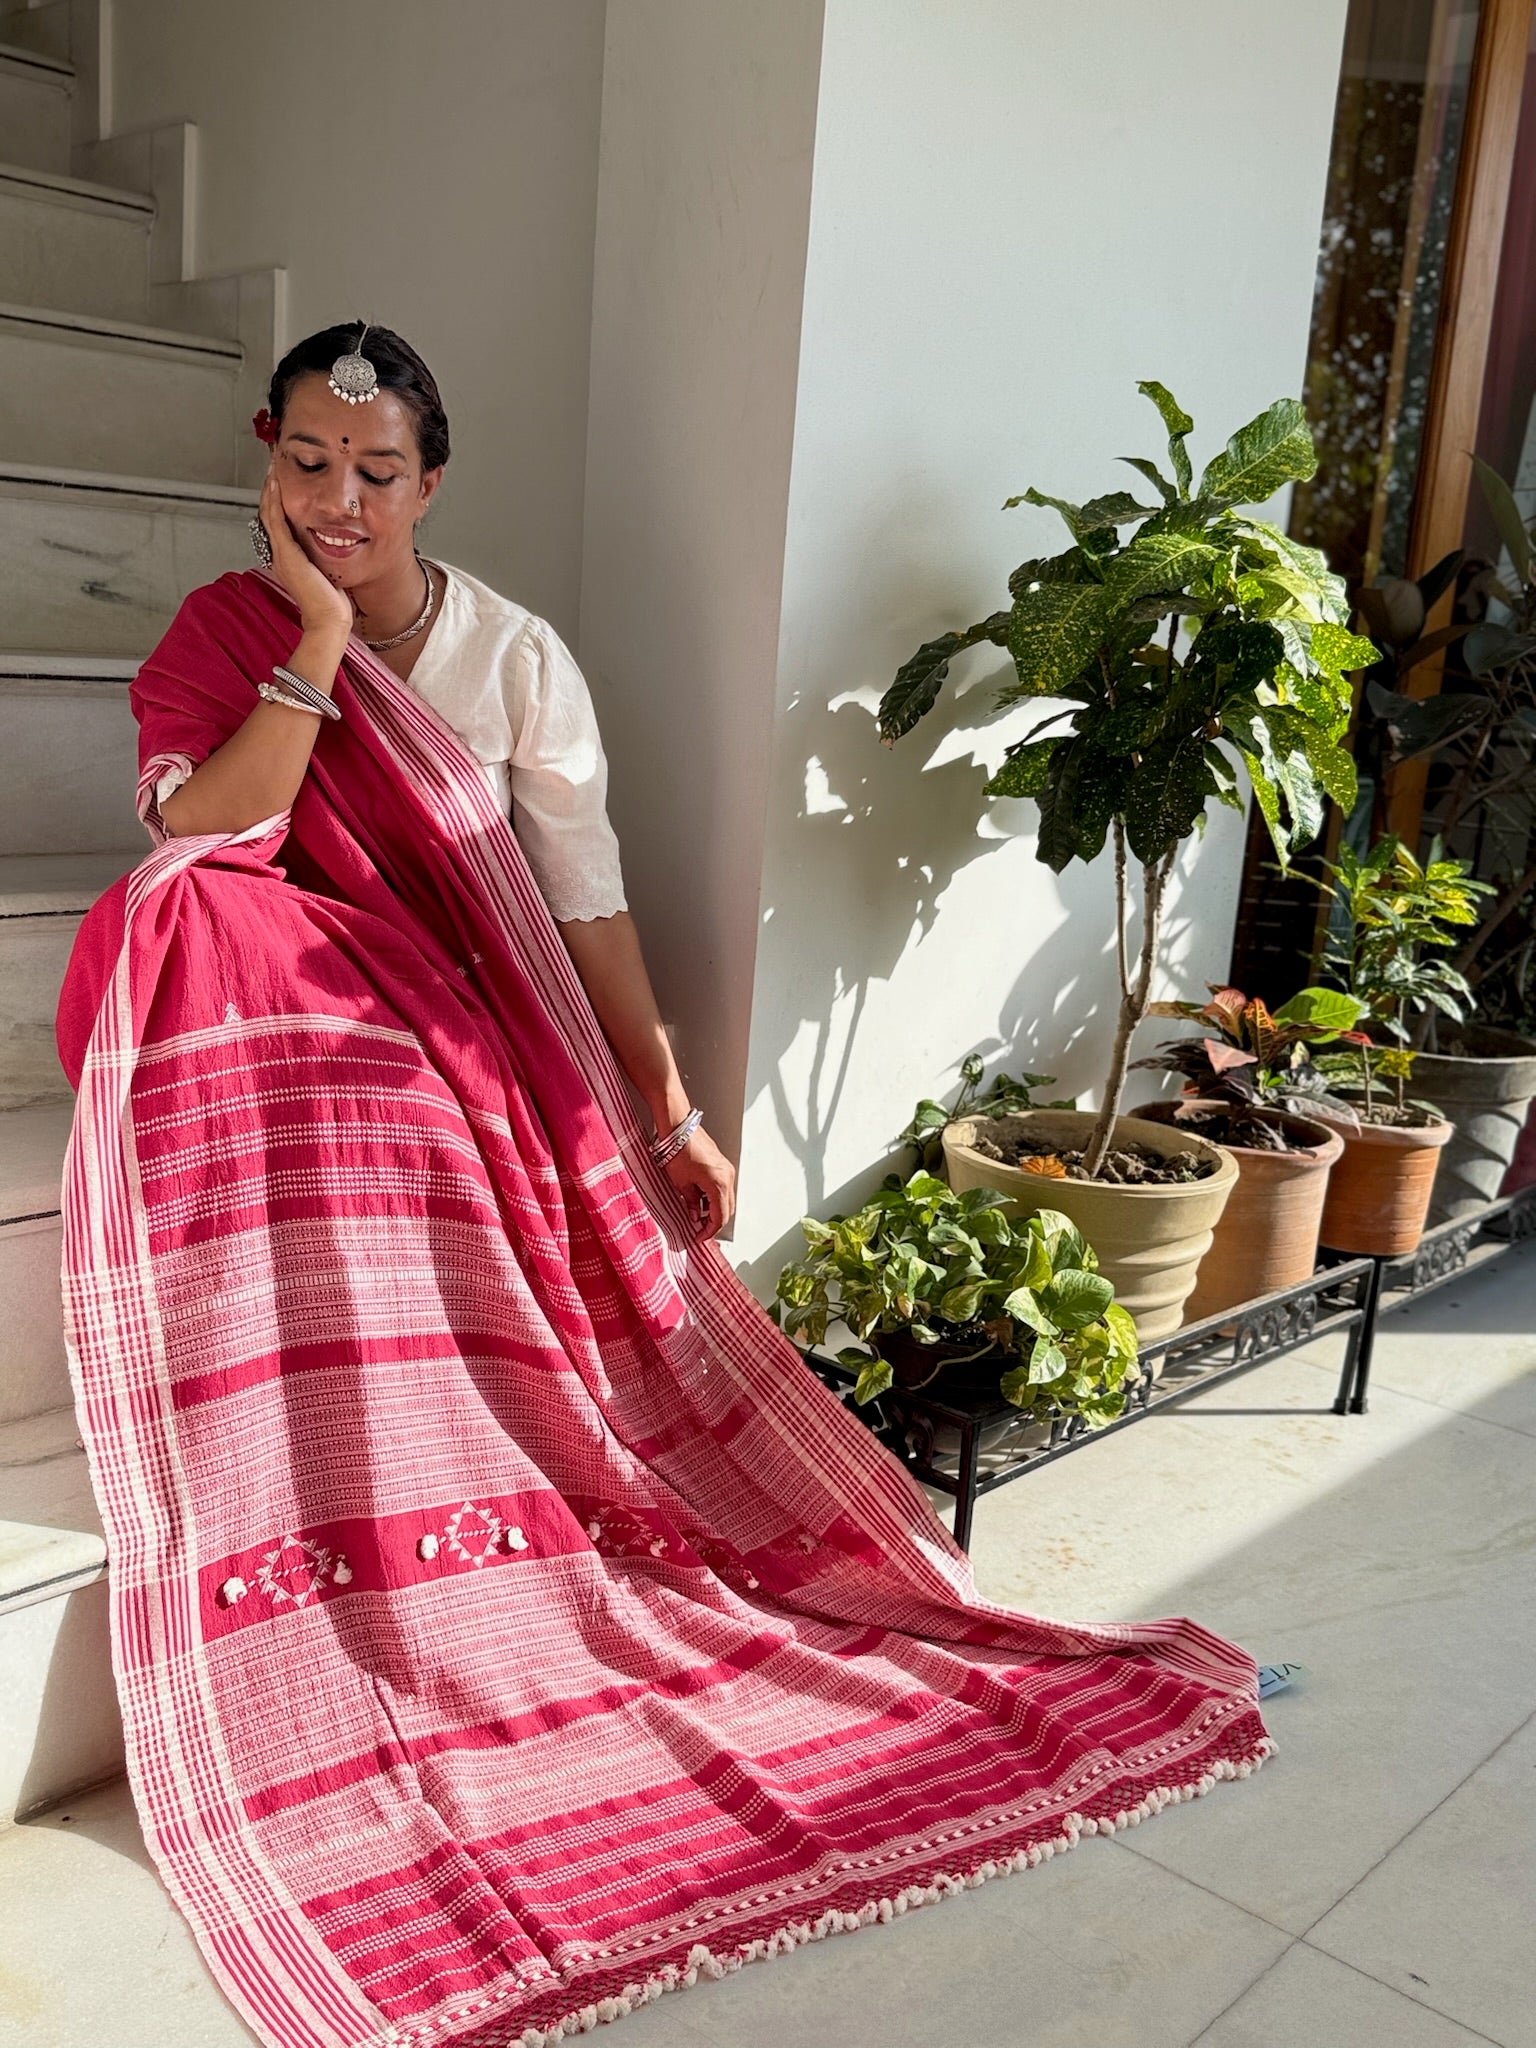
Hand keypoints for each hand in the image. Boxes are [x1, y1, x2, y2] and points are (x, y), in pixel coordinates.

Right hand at [259, 464, 352, 636]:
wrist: (330, 620)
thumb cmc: (332, 604)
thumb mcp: (327, 573)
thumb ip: (323, 559)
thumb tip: (336, 547)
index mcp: (287, 561)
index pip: (278, 526)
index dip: (277, 504)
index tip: (281, 484)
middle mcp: (280, 556)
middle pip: (269, 517)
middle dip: (271, 493)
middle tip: (272, 470)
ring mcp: (281, 555)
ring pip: (268, 515)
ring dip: (269, 491)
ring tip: (271, 470)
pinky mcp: (286, 554)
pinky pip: (275, 521)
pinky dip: (273, 501)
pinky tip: (274, 484)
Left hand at [664, 1125, 735, 1238]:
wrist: (679, 1126)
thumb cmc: (678, 1149)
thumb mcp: (681, 1183)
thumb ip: (690, 1202)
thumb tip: (694, 1215)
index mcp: (718, 1184)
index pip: (720, 1217)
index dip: (709, 1231)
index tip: (699, 1237)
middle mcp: (727, 1177)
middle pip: (727, 1209)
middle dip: (714, 1222)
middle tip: (699, 1230)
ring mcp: (726, 1170)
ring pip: (726, 1198)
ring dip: (714, 1209)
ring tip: (697, 1215)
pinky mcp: (721, 1165)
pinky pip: (723, 1187)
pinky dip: (714, 1197)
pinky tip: (699, 1200)